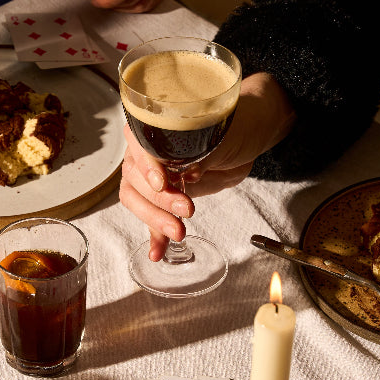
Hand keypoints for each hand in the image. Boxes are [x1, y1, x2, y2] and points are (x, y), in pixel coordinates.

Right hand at [119, 73, 295, 260]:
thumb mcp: (220, 136)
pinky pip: (151, 217)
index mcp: (153, 127)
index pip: (139, 147)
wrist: (244, 140)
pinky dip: (155, 236)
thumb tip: (191, 171)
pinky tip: (157, 252)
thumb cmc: (230, 129)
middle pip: (135, 178)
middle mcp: (144, 152)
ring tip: (178, 233)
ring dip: (156, 220)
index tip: (163, 183)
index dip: (148, 167)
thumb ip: (201, 152)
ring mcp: (149, 177)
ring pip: (138, 200)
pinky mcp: (161, 199)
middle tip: (187, 210)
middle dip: (159, 200)